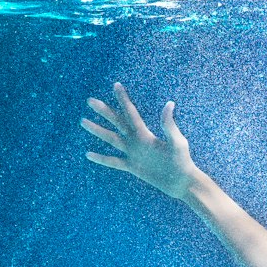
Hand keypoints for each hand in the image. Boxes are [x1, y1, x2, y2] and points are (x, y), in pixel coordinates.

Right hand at [81, 82, 196, 199]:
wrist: (181, 182)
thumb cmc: (182, 161)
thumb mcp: (177, 142)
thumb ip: (169, 125)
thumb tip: (169, 104)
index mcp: (145, 134)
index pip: (131, 113)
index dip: (123, 99)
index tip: (116, 85)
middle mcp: (137, 141)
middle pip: (117, 122)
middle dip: (104, 111)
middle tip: (90, 101)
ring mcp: (133, 154)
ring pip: (111, 139)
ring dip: (98, 130)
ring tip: (84, 121)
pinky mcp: (132, 167)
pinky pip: (113, 162)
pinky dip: (101, 159)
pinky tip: (88, 154)